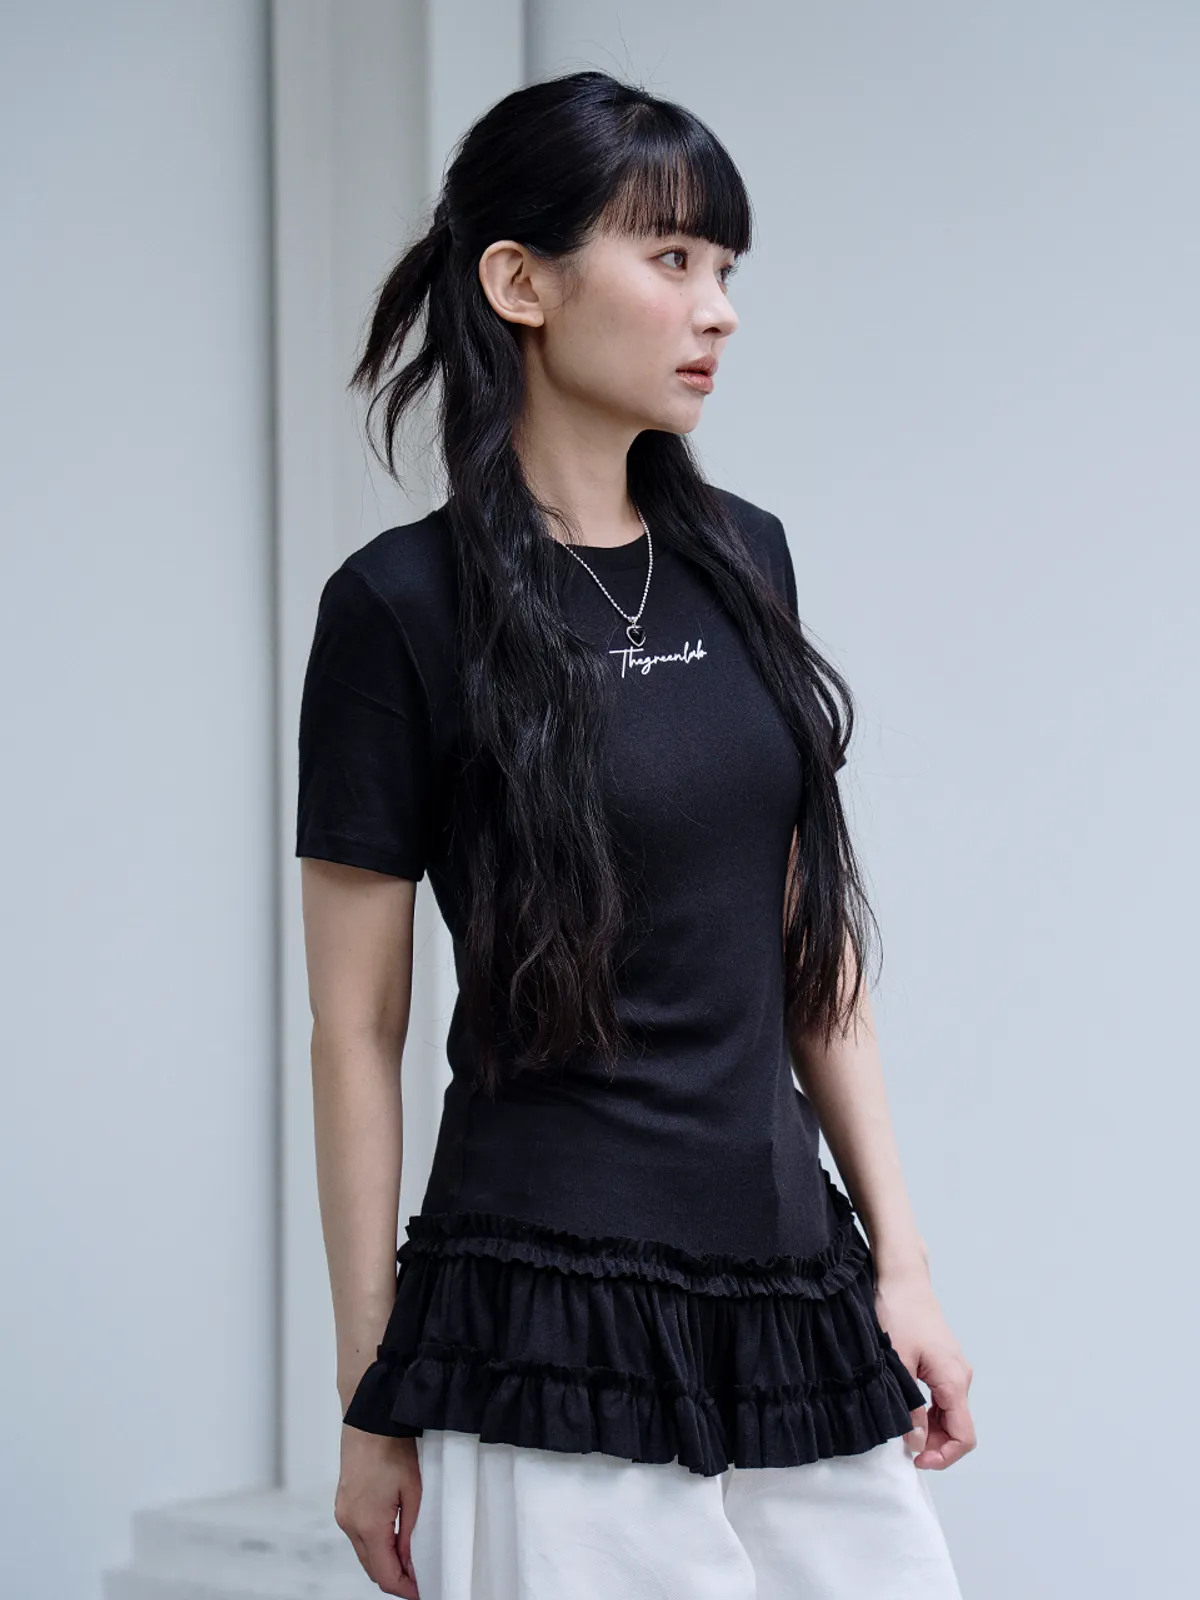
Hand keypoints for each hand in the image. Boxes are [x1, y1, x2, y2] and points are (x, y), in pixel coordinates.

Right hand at [334, 1426, 422, 1596]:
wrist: (370, 1418)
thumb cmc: (392, 1448)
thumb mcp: (413, 1492)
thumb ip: (410, 1533)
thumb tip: (411, 1563)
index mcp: (367, 1524)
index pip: (385, 1575)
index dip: (406, 1589)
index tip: (422, 1591)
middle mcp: (349, 1524)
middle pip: (373, 1569)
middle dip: (396, 1578)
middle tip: (420, 1578)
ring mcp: (343, 1515)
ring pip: (365, 1554)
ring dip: (386, 1561)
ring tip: (411, 1559)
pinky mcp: (342, 1505)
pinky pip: (359, 1537)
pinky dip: (376, 1545)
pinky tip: (394, 1539)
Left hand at [874, 1268, 975, 1470]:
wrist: (901, 1277)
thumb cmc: (899, 1311)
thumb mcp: (898, 1363)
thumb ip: (909, 1407)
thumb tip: (916, 1443)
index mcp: (954, 1380)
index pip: (964, 1436)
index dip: (944, 1456)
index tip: (916, 1459)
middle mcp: (961, 1377)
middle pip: (958, 1428)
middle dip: (935, 1445)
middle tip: (904, 1450)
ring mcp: (954, 1369)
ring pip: (950, 1414)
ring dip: (931, 1430)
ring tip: (902, 1431)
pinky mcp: (943, 1363)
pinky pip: (943, 1399)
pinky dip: (929, 1413)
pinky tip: (907, 1412)